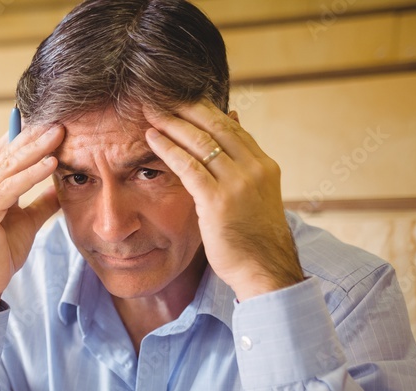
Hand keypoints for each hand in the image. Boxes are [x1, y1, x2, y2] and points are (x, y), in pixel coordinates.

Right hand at [0, 124, 64, 318]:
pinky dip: (31, 174)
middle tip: (59, 118)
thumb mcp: (28, 221)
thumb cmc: (1, 254)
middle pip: (8, 153)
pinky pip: (10, 188)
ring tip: (59, 133)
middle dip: (34, 134)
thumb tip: (62, 184)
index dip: (25, 135)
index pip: (5, 153)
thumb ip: (42, 202)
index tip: (51, 120)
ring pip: (9, 166)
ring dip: (36, 148)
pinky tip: (51, 163)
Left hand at [144, 101, 302, 300]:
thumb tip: (234, 119)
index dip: (204, 109)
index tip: (181, 97)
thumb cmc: (254, 238)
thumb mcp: (255, 195)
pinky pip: (188, 167)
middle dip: (185, 108)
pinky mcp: (218, 201)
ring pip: (201, 143)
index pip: (231, 127)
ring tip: (150, 111)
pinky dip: (168, 149)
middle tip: (160, 95)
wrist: (265, 270)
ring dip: (172, 124)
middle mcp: (254, 169)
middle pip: (216, 126)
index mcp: (264, 165)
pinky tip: (151, 139)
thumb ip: (243, 162)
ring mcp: (238, 184)